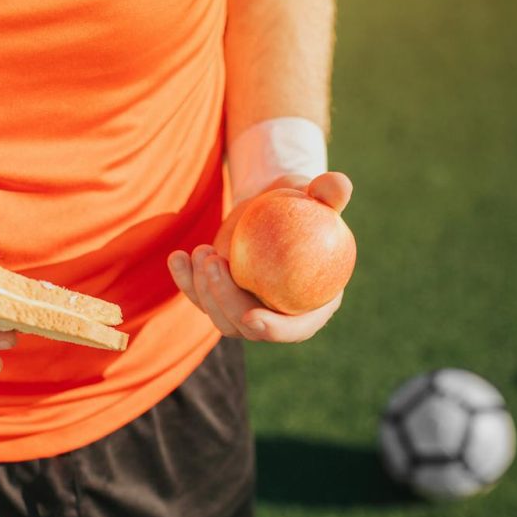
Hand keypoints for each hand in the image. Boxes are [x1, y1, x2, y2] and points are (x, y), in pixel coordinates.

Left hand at [168, 171, 352, 342]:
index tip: (251, 315)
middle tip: (214, 263)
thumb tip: (339, 186)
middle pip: (248, 328)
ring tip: (203, 250)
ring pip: (220, 318)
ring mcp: (245, 309)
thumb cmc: (302, 199)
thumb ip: (331, 192)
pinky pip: (200, 297)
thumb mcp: (318, 193)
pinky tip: (177, 257)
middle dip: (227, 302)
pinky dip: (185, 280)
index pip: (295, 329)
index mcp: (312, 303)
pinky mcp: (220, 297)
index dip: (275, 330)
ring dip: (204, 290)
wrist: (271, 203)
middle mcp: (278, 315)